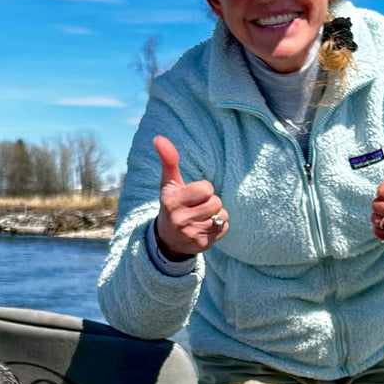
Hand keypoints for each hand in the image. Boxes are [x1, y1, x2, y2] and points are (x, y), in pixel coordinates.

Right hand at [153, 136, 226, 259]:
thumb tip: (159, 138)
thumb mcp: (169, 183)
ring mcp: (191, 234)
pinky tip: (205, 227)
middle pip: (216, 202)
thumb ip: (168, 160)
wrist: (168, 239)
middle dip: (211, 201)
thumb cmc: (172, 204)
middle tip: (198, 206)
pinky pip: (224, 228)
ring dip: (216, 214)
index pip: (206, 189)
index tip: (193, 194)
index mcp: (171, 201)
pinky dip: (219, 226)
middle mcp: (179, 219)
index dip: (204, 189)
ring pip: (221, 215)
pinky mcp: (202, 245)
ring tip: (201, 216)